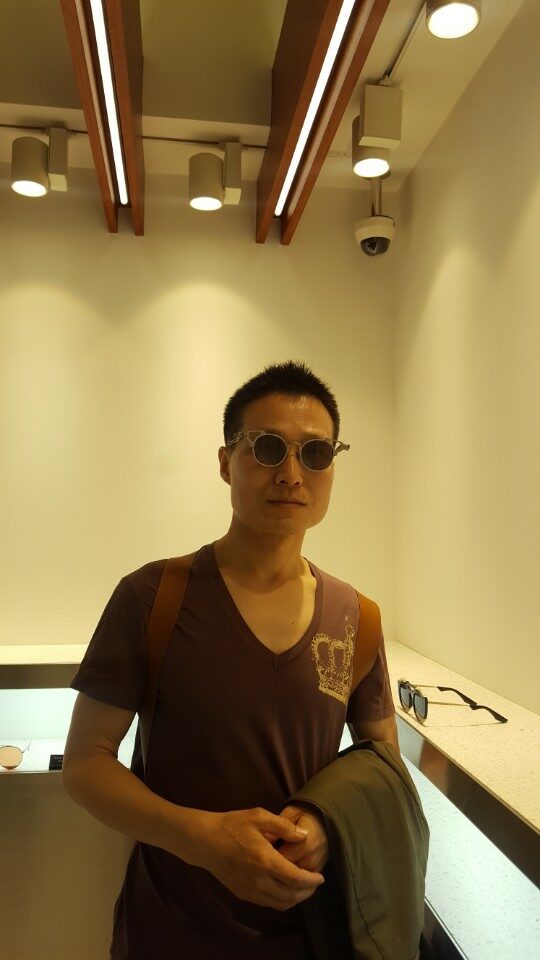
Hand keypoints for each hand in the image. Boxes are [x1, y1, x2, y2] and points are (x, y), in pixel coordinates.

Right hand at [196, 807, 325, 910]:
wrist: (204, 840)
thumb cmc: (232, 825)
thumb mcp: (258, 816)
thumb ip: (284, 826)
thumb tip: (305, 835)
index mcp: (265, 861)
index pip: (296, 878)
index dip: (311, 880)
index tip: (321, 876)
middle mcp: (259, 881)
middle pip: (291, 895)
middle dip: (307, 891)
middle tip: (315, 883)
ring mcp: (250, 890)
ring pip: (280, 903)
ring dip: (295, 898)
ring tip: (303, 888)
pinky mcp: (242, 894)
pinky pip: (268, 903)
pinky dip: (281, 900)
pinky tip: (284, 888)